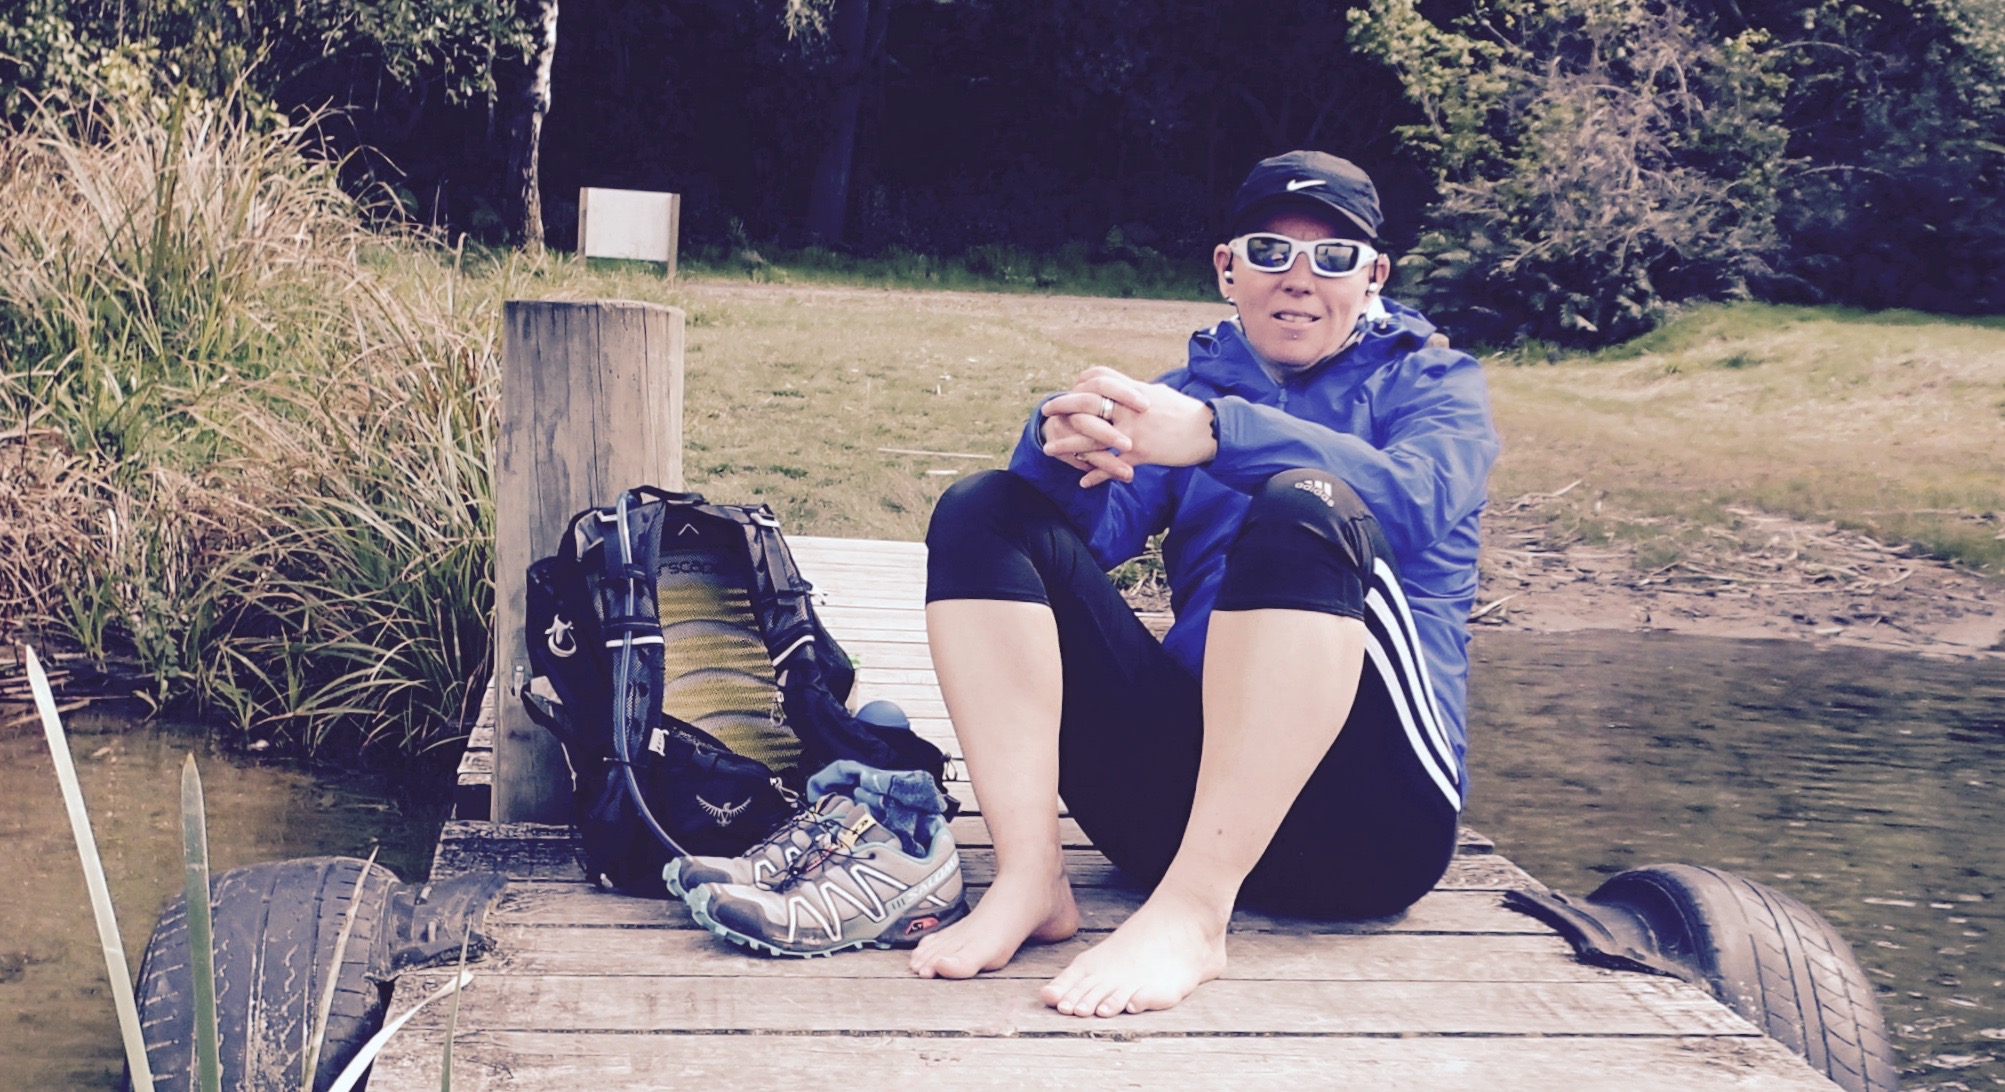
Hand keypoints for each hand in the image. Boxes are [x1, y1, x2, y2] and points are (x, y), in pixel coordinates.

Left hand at [1046, 367, 1216, 486]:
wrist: (1209, 430)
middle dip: (1063, 407)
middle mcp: (1130, 408)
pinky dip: (1097, 475)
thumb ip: (1138, 393)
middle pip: (1087, 404)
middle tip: (1046, 412)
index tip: (1068, 389)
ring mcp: (1134, 431)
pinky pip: (1113, 465)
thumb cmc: (1187, 413)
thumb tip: (1127, 390)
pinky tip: (1083, 481)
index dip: (1080, 382)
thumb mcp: (1160, 395)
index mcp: (1134, 391)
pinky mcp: (1141, 453)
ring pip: (1092, 437)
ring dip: (1068, 444)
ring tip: (1049, 450)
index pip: (1099, 377)